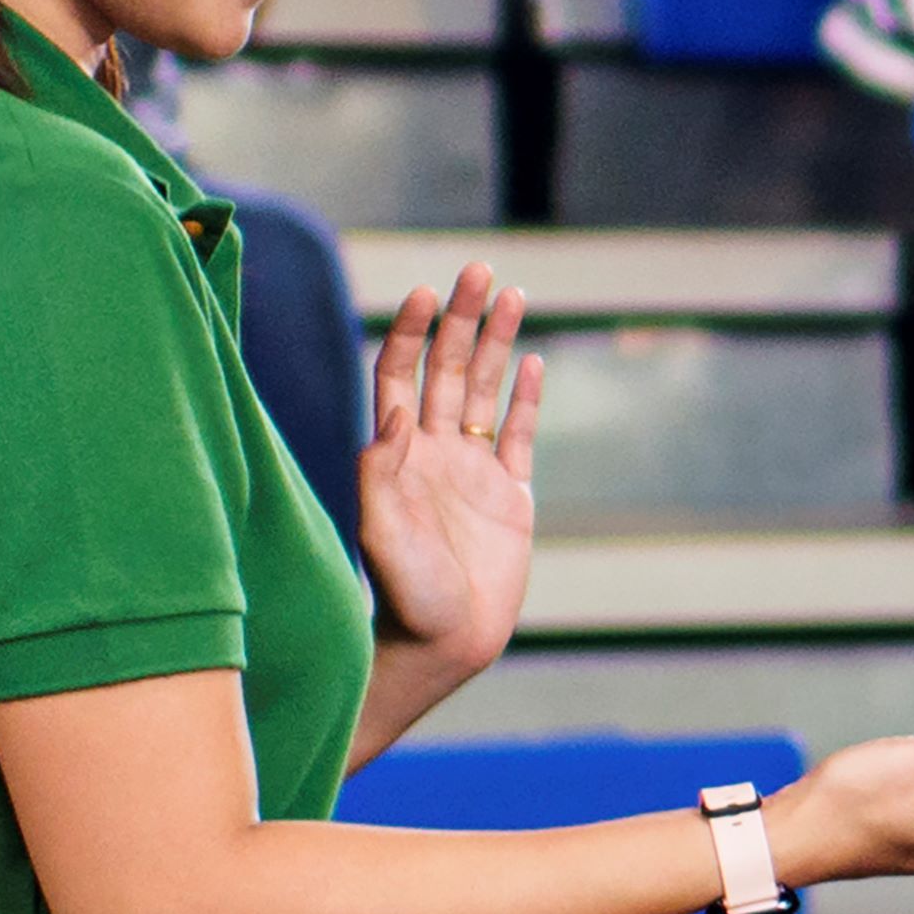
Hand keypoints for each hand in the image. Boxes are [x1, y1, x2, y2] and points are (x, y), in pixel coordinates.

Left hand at [356, 268, 542, 668]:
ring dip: (495, 342)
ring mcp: (472, 470)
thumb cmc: (404, 595)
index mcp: (397, 455)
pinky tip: (533, 360)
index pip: (400, 375)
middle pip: (446, 368)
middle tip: (478, 270)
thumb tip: (394, 410)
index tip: (426, 292)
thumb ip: (381, 472)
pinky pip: (519, 433)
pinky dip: (526, 396)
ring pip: (484, 389)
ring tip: (512, 293)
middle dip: (461, 318)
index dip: (411, 332)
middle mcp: (432, 452)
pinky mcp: (510, 495)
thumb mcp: (381, 534)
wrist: (446, 643)